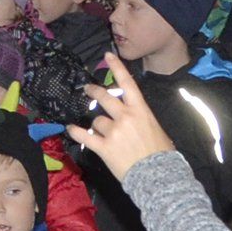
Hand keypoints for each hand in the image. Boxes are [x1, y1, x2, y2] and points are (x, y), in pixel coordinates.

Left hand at [67, 53, 173, 178]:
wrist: (158, 175)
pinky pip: (84, 136)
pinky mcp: (103, 147)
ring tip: (102, 134)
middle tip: (88, 89)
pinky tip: (70, 129)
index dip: (117, 68)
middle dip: (94, 91)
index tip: (108, 56)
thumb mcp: (156, 129)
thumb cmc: (161, 153)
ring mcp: (113, 132)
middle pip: (104, 97)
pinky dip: (76, 132)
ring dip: (97, 126)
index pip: (127, 84)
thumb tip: (133, 117)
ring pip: (96, 121)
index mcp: (140, 111)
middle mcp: (125, 117)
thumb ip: (141, 119)